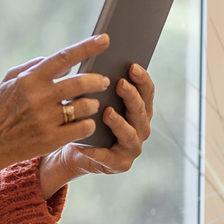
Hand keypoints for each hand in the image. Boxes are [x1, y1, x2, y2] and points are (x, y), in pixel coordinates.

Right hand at [0, 36, 109, 196]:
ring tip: (90, 105)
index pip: (64, 58)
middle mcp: (38, 98)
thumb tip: (62, 62)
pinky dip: (89, 124)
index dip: (87, 47)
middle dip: (98, 80)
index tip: (105, 40)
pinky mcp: (51, 139)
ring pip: (85, 106)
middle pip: (81, 83)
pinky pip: (84, 128)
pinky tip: (84, 123)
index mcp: (29, 80)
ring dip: (93, 104)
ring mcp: (45, 120)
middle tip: (103, 81)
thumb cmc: (0, 110)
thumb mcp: (8, 82)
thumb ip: (33, 67)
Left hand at [38, 64, 155, 197]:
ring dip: (118, 122)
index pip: (147, 91)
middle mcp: (141, 127)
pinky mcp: (119, 164)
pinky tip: (84, 144)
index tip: (132, 66)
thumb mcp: (94, 100)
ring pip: (129, 133)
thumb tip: (96, 60)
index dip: (142, 79)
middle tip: (120, 84)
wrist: (76, 150)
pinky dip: (96, 150)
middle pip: (140, 110)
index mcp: (139, 109)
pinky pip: (107, 156)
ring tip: (107, 112)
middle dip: (131, 96)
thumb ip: (101, 86)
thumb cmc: (88, 119)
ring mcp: (132, 147)